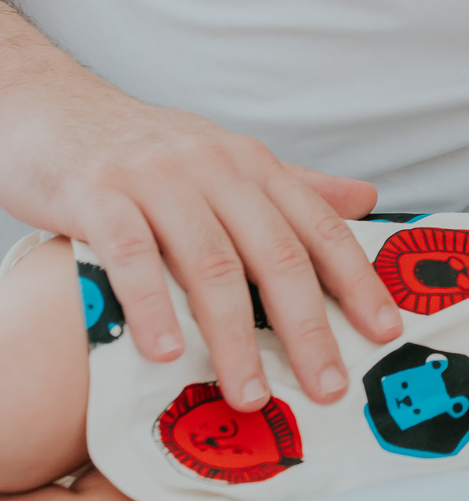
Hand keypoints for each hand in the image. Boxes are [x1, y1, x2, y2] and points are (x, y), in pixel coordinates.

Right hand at [0, 39, 403, 408]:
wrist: (51, 106)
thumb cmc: (145, 149)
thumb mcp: (225, 159)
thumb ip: (295, 186)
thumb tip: (367, 200)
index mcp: (252, 165)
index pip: (320, 229)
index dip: (356, 283)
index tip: (384, 334)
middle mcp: (213, 167)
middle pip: (276, 255)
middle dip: (307, 328)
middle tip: (328, 387)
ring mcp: (155, 179)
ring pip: (210, 264)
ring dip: (235, 338)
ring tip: (250, 394)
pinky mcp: (98, 194)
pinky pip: (132, 256)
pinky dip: (153, 307)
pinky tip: (167, 354)